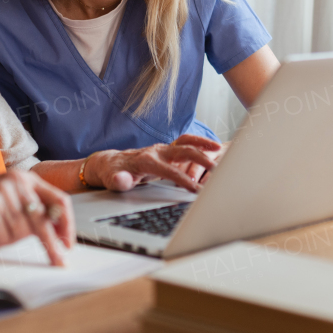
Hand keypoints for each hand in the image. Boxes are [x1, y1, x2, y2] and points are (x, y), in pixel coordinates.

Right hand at [0, 170, 74, 265]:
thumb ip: (29, 208)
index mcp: (25, 179)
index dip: (67, 224)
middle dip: (50, 246)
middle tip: (59, 262)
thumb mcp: (7, 198)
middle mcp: (17, 182)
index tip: (68, 243)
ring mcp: (2, 194)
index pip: (59, 201)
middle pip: (42, 222)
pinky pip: (1, 238)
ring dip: (5, 239)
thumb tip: (55, 232)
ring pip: (19, 235)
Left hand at [86, 136, 221, 192]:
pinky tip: (213, 149)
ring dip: (203, 144)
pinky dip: (200, 144)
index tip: (196, 190)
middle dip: (200, 158)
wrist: (111, 163)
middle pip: (182, 150)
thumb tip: (121, 180)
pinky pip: (186, 144)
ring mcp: (163, 149)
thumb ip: (117, 181)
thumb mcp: (111, 181)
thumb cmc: (113, 173)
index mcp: (146, 160)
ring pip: (186, 142)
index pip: (169, 170)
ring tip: (220, 149)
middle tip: (217, 169)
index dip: (183, 180)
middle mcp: (157, 151)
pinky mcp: (167, 151)